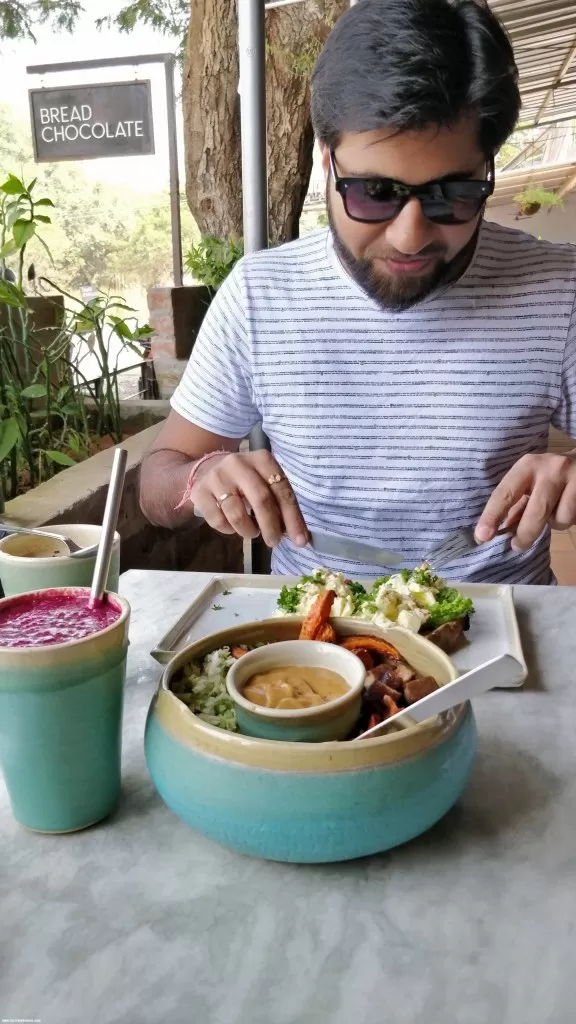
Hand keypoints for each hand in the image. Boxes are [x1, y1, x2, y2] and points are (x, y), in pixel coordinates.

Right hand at [191, 450, 308, 548]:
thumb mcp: (265, 483)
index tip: (300, 540)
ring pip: (237, 514)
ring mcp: (217, 476)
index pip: (282, 490)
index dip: (293, 517)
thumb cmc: (245, 481)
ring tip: (252, 532)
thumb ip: (280, 503)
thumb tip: (296, 534)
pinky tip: (233, 526)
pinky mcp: (200, 491)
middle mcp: (238, 463)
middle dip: (271, 527)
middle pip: (261, 500)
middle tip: (274, 542)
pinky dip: (229, 530)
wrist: (207, 469)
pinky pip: (218, 521)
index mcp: (262, 459)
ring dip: (249, 531)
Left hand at [476, 452, 575, 551]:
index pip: (505, 493)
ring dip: (554, 523)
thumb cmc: (550, 474)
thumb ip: (516, 504)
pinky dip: (569, 520)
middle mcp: (551, 469)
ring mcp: (574, 479)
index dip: (492, 516)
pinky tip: (569, 507)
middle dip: (525, 534)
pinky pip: (573, 519)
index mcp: (528, 465)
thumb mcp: (530, 481)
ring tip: (555, 511)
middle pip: (536, 511)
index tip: (482, 536)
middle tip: (517, 546)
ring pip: (559, 519)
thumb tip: (501, 530)